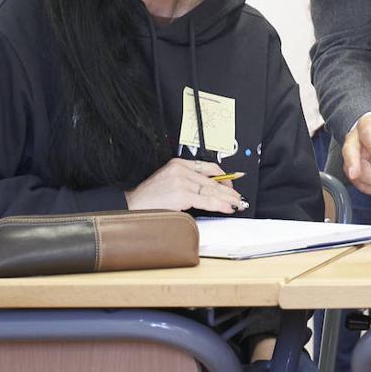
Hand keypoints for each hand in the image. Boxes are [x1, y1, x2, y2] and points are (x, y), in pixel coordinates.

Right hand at [124, 157, 246, 213]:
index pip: (209, 167)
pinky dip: (219, 204)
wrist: (131, 205)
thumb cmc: (150, 198)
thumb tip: (210, 191)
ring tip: (237, 204)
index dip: (224, 177)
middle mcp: (181, 169)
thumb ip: (188, 182)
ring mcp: (181, 181)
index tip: (232, 185)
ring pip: (211, 190)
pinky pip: (206, 200)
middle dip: (229, 191)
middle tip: (239, 198)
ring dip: (227, 199)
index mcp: (179, 163)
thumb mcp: (170, 182)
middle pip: (212, 180)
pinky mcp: (181, 194)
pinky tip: (227, 207)